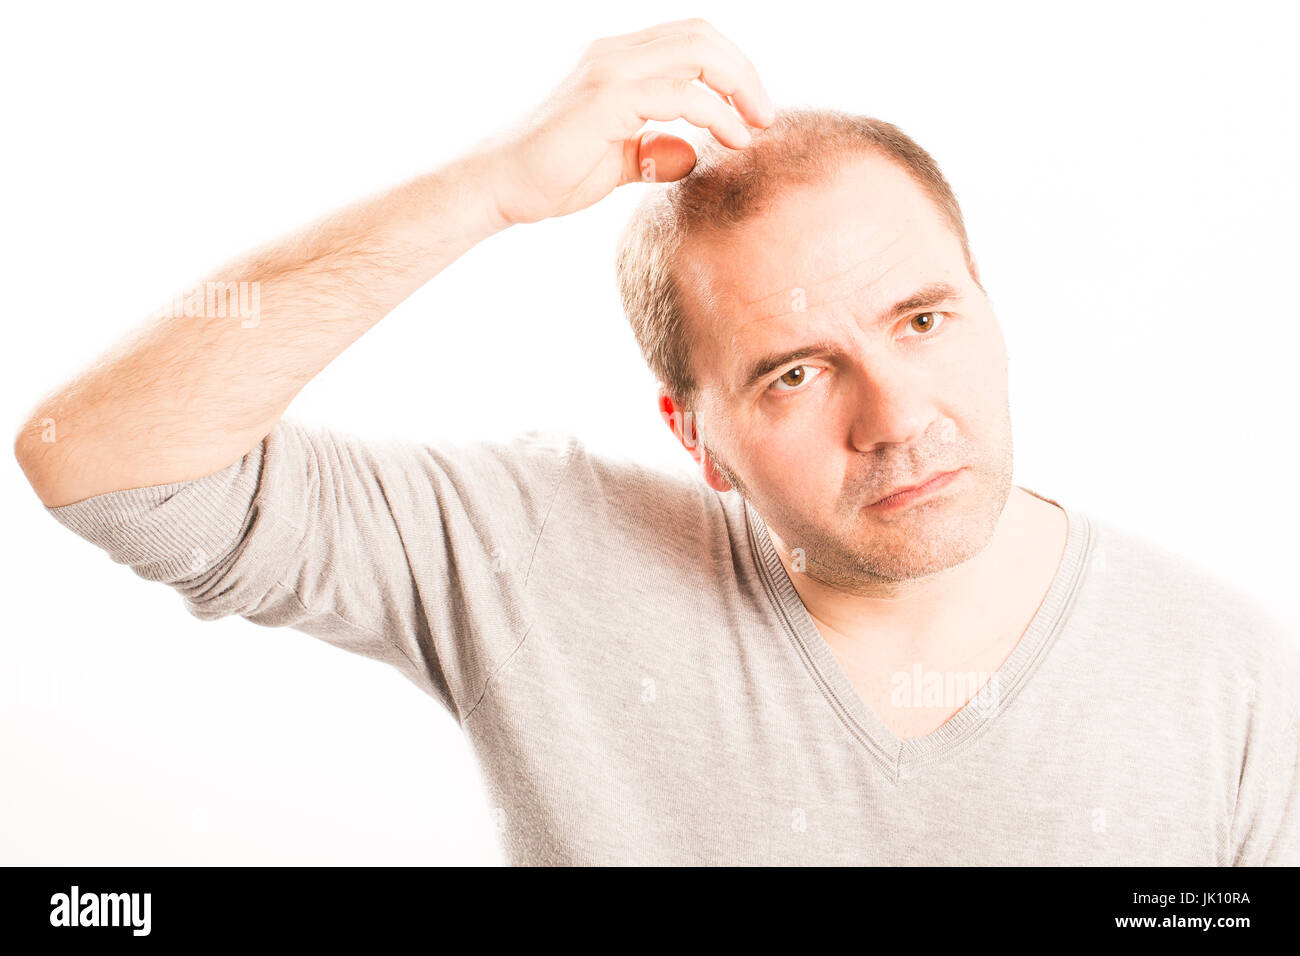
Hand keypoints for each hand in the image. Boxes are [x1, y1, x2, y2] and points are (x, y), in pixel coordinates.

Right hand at [474, 18, 774, 226]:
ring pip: (698, 52)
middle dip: (744, 72)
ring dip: (739, 86)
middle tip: (764, 116)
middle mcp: (614, 53)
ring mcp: (609, 71)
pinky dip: (717, 113)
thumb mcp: (614, 163)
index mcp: (616, 61)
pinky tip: (732, 139)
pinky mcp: (606, 99)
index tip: (751, 112)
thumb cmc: (548, 175)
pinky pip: (681, 94)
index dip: (730, 68)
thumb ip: (652, 153)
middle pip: (702, 35)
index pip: (690, 41)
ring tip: (755, 126)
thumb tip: (691, 154)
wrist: (498, 186)